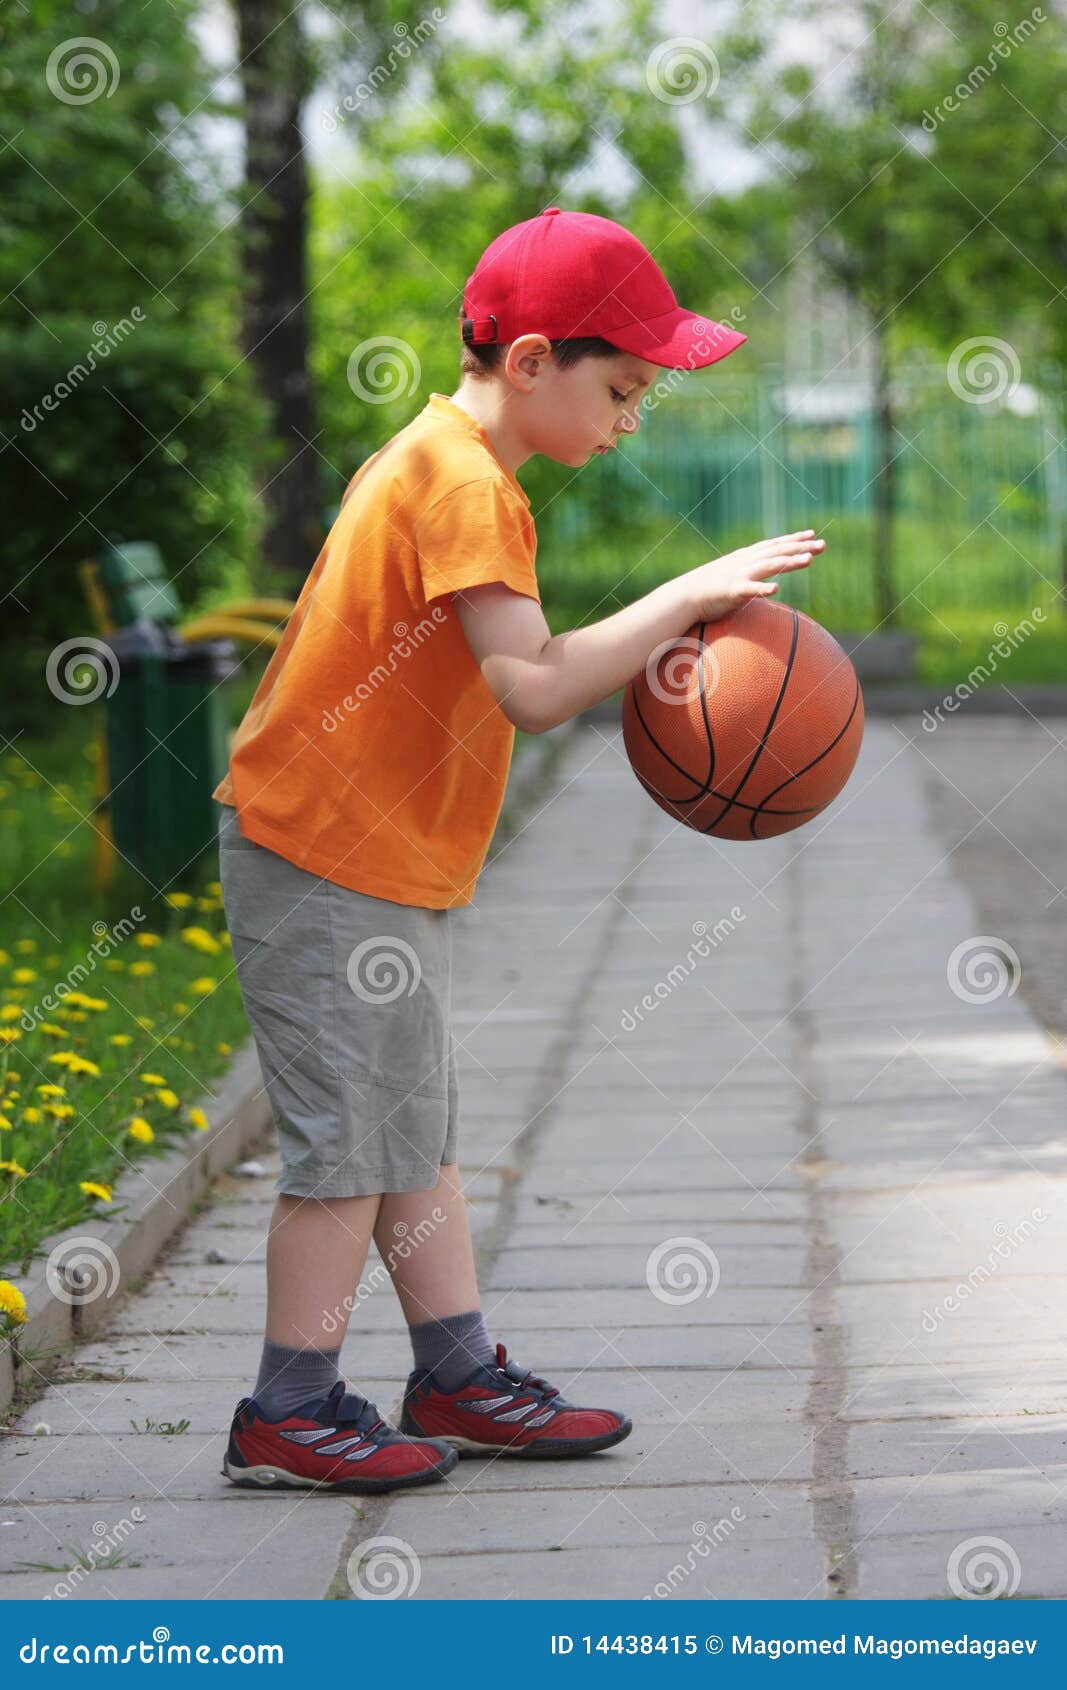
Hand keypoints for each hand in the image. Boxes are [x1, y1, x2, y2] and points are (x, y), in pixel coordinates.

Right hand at [680, 530, 824, 622]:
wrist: (686, 595)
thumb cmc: (710, 587)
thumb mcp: (734, 573)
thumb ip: (751, 571)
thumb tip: (765, 575)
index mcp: (748, 557)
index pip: (775, 545)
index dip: (794, 539)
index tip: (813, 535)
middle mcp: (747, 561)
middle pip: (778, 551)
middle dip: (801, 547)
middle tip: (822, 544)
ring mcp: (740, 574)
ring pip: (770, 566)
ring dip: (790, 562)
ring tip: (809, 560)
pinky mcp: (733, 591)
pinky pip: (751, 589)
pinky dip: (763, 587)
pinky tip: (777, 587)